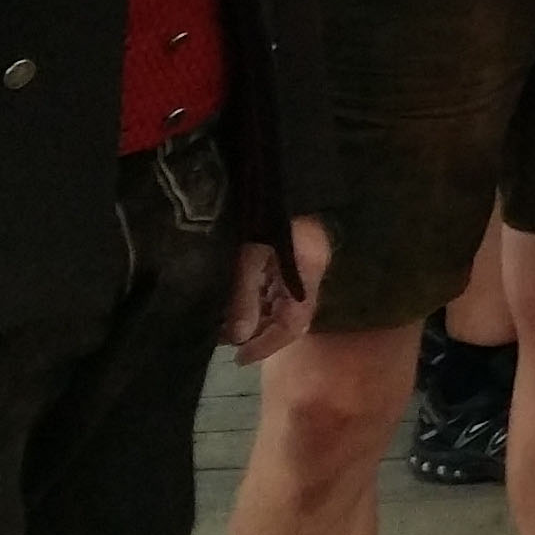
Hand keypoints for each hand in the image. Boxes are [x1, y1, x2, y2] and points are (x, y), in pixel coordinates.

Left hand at [225, 217, 330, 362]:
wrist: (273, 176)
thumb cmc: (261, 214)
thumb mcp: (248, 255)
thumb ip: (245, 296)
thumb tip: (238, 337)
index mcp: (306, 271)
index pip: (294, 322)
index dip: (267, 344)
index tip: (239, 357)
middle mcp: (308, 272)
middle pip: (290, 316)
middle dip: (260, 334)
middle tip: (228, 343)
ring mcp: (300, 264)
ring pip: (282, 305)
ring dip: (257, 320)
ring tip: (226, 328)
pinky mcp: (289, 256)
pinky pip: (276, 290)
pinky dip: (257, 303)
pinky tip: (237, 306)